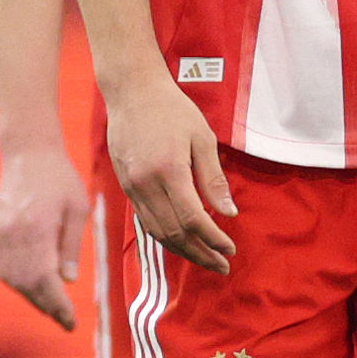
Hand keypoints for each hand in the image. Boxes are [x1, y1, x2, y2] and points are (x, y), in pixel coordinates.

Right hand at [0, 140, 93, 330]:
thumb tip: (68, 280)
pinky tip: (34, 288)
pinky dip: (19, 283)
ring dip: (32, 297)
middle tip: (65, 320)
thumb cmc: (59, 177)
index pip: (46, 280)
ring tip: (53, 307)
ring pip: (13, 279)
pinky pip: (4, 268)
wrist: (27, 152)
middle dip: (46, 306)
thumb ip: (71, 245)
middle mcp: (14, 236)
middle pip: (27, 285)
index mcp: (37, 229)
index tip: (70, 322)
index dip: (57, 306)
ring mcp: (1, 235)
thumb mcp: (77, 208)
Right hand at [105, 76, 235, 273]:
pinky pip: (146, 221)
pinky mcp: (125, 187)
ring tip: (205, 259)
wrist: (132, 92)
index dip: (213, 239)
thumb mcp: (202, 138)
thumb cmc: (172, 109)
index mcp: (169, 170)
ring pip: (157, 232)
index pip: (193, 219)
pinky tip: (182, 241)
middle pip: (174, 233)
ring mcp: (132, 187)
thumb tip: (229, 213)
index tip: (230, 249)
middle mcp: (146, 184)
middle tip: (222, 265)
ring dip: (183, 251)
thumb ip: (214, 179)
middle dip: (200, 254)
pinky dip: (166, 236)